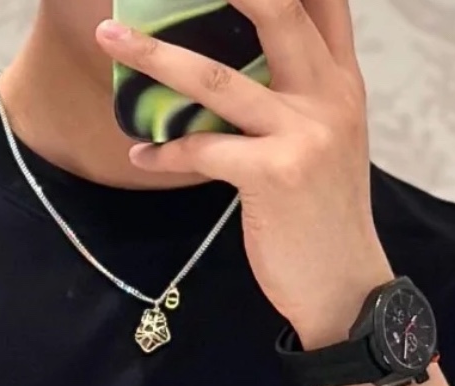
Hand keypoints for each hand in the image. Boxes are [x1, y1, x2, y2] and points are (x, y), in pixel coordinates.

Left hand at [95, 0, 393, 348]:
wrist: (344, 289)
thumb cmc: (323, 219)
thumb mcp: (327, 143)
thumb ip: (299, 96)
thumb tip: (240, 67)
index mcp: (342, 82)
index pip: (323, 1)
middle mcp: (330, 96)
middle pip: (277, 10)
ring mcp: (304, 134)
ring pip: (218, 78)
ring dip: (154, 56)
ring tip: (110, 39)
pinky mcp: (275, 174)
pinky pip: (202, 149)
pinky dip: (164, 152)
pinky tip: (141, 155)